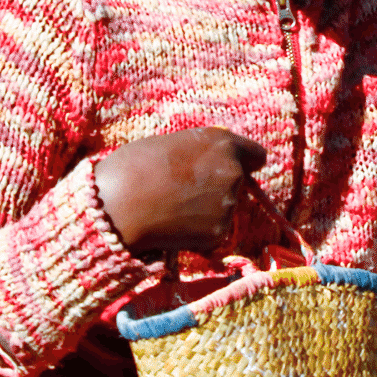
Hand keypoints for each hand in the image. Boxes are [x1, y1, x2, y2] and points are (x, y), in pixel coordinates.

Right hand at [94, 127, 265, 253]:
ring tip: (174, 205)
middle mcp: (233, 172)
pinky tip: (174, 223)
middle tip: (186, 188)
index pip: (256, 154)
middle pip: (238, 180)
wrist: (120, 205)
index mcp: (222, 143)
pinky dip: (199, 229)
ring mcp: (228, 205)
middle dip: (218, 184)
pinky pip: (214, 229)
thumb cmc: (135, 165)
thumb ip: (200, 150)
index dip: (244, 160)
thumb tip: (210, 159)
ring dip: (208, 208)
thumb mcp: (172, 143)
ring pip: (225, 206)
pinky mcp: (219, 233)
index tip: (234, 167)